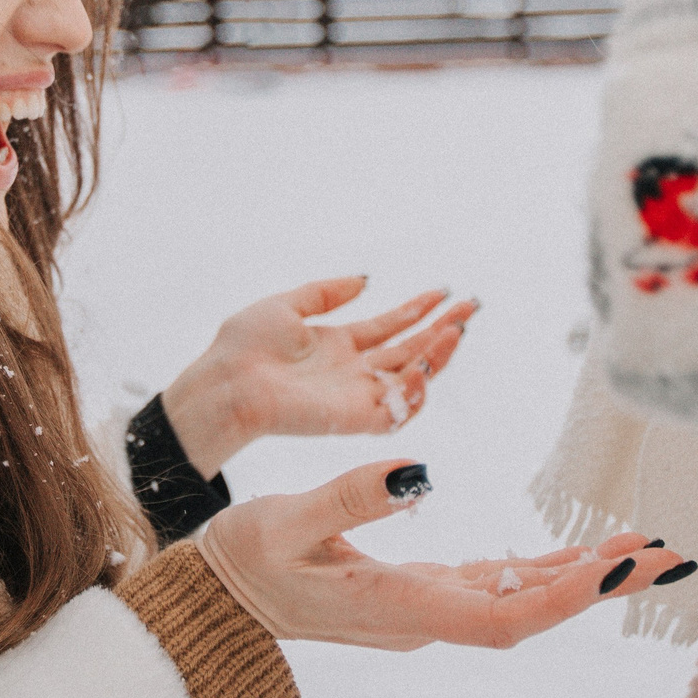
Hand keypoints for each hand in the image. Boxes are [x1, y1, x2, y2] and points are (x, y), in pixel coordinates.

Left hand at [161, 276, 475, 477]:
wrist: (227, 382)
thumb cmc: (243, 347)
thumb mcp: (287, 305)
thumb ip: (326, 292)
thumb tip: (366, 279)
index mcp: (337, 345)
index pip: (389, 327)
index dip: (417, 309)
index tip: (443, 291)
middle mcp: (352, 372)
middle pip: (409, 349)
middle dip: (441, 328)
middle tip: (471, 306)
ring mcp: (355, 396)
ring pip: (411, 377)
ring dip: (438, 354)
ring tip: (457, 328)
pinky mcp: (354, 418)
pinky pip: (398, 410)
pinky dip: (417, 390)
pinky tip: (426, 363)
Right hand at [195, 458, 687, 649]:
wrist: (217, 605)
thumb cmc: (242, 563)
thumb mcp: (281, 520)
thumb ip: (349, 497)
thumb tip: (421, 473)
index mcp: (398, 605)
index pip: (504, 616)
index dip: (567, 597)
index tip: (618, 570)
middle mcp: (424, 616)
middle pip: (531, 610)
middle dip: (600, 584)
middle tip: (668, 552)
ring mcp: (425, 609)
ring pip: (520, 600)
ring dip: (582, 576)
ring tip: (642, 546)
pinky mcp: (419, 593)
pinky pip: (497, 587)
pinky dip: (543, 570)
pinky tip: (578, 554)